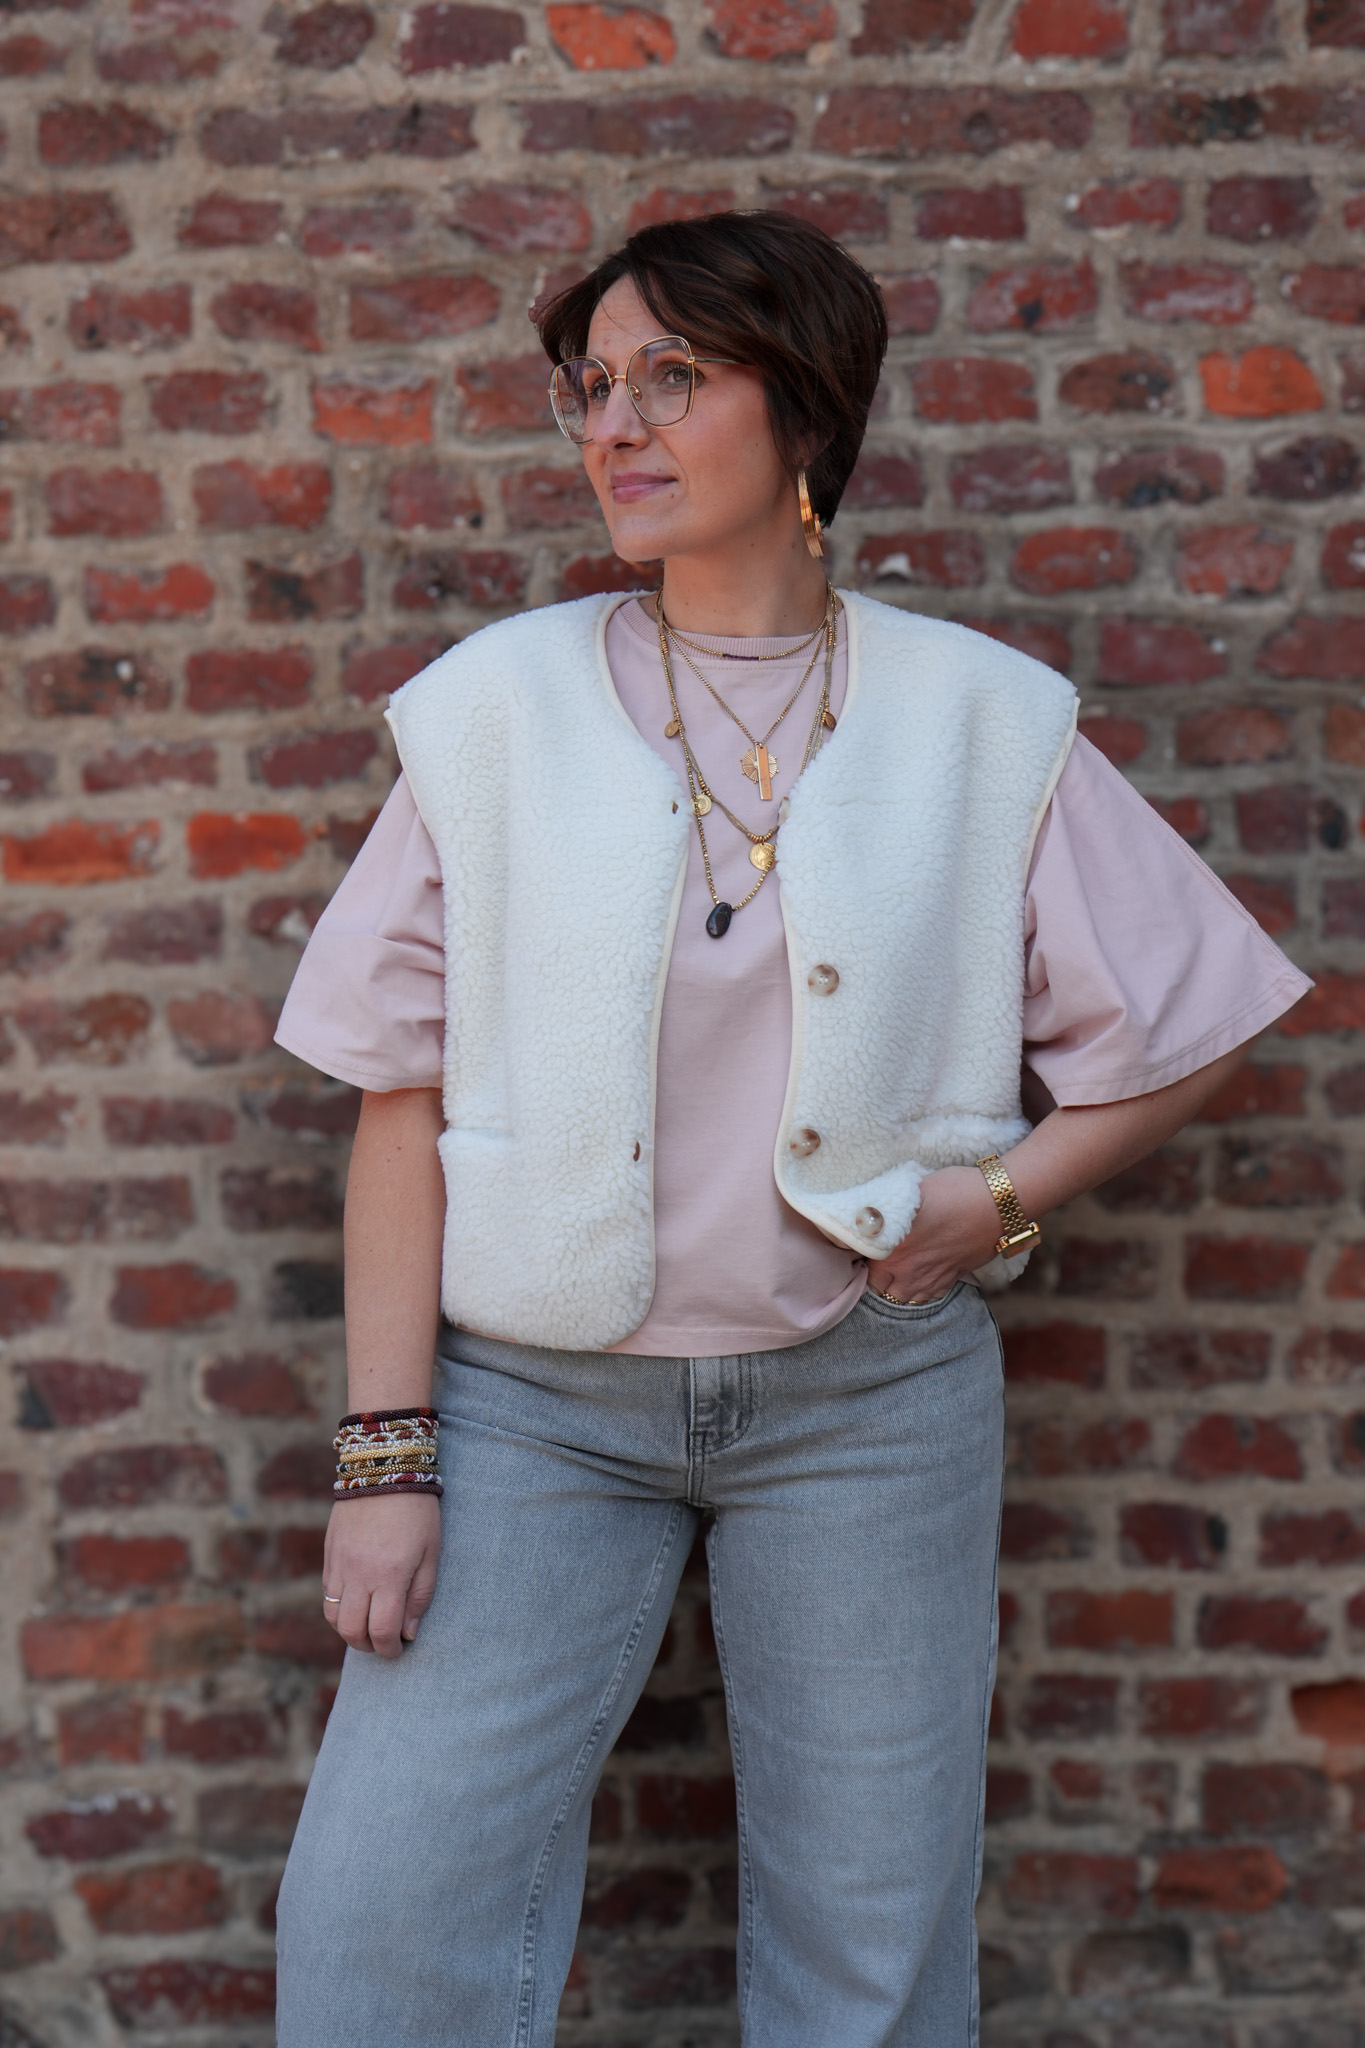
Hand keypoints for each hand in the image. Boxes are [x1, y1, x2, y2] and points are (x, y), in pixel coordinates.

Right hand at [322, 1493, 440, 1658]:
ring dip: (349, 1629)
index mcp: (389, 1575)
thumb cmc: (417, 1511)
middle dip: (367, 1645)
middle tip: (383, 1644)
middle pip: (351, 1630)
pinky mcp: (329, 1553)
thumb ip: (419, 1596)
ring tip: (368, 1626)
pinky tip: (357, 1601)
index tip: (398, 1650)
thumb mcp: (431, 1552)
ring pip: (333, 1615)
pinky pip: (327, 1593)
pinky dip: (339, 1607)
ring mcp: (339, 1564)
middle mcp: (359, 1573)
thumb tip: (407, 1633)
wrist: (384, 1468)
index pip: (381, 1630)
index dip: (389, 1649)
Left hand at [865, 1165, 1002, 1304]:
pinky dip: (921, 1289)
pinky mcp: (952, 1278)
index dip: (861, 1256)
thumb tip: (870, 1210)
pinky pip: (929, 1295)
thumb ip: (887, 1207)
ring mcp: (931, 1278)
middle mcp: (908, 1271)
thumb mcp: (910, 1192)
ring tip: (899, 1269)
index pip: (863, 1266)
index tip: (863, 1246)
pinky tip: (921, 1274)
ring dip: (898, 1286)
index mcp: (891, 1250)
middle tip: (879, 1257)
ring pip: (904, 1297)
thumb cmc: (953, 1191)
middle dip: (877, 1275)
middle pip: (881, 1288)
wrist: (996, 1204)